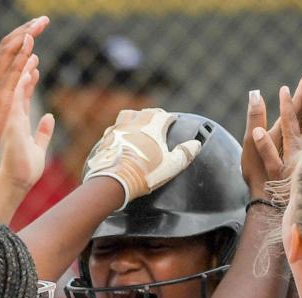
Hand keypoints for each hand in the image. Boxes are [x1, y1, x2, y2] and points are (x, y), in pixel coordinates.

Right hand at [0, 16, 48, 163]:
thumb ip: (0, 104)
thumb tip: (6, 98)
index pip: (6, 57)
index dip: (20, 43)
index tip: (33, 31)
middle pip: (8, 48)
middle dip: (25, 31)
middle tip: (42, 19)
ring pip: (9, 53)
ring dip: (25, 35)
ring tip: (40, 22)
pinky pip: (11, 70)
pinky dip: (21, 54)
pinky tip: (31, 42)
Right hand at [0, 53, 54, 191]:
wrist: (14, 182)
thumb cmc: (25, 168)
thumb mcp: (38, 145)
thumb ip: (43, 131)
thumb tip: (49, 117)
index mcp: (19, 121)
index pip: (24, 95)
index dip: (29, 79)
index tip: (34, 63)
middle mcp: (14, 117)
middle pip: (19, 86)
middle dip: (24, 66)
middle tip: (30, 46)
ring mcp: (12, 119)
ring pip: (17, 88)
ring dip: (24, 68)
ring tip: (29, 48)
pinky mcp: (13, 124)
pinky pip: (17, 100)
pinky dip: (22, 85)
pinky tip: (27, 71)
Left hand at [83, 108, 201, 208]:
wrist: (113, 181)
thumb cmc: (145, 174)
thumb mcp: (171, 166)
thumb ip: (185, 153)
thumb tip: (196, 144)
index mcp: (152, 128)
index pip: (163, 116)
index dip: (170, 117)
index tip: (173, 120)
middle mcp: (134, 124)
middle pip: (145, 112)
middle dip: (153, 114)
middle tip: (158, 118)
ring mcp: (118, 130)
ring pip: (127, 115)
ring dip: (134, 116)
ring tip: (138, 122)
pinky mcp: (106, 139)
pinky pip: (113, 128)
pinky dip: (120, 128)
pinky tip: (120, 135)